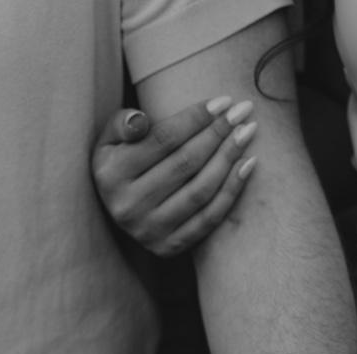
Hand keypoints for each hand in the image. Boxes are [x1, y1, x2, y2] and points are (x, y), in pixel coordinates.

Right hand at [92, 97, 258, 257]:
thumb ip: (121, 123)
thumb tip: (140, 121)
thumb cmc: (120, 164)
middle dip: (218, 134)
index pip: (164, 140)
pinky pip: (209, 218)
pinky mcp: (168, 248)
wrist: (119, 211)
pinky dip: (231, 191)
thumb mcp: (109, 140)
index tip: (223, 101)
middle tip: (243, 112)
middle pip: (185, 164)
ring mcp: (149, 231)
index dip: (196, 118)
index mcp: (111, 175)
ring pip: (200, 190)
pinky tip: (247, 165)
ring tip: (247, 133)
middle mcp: (128, 207)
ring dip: (229, 158)